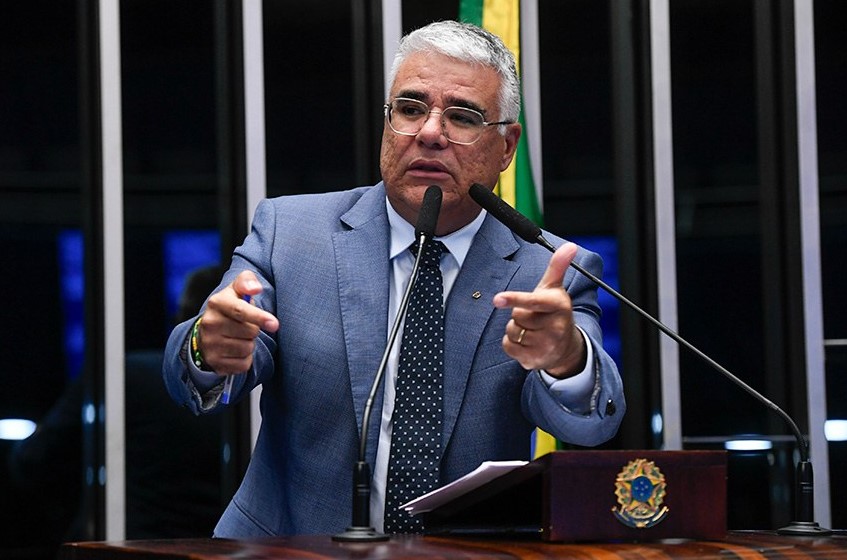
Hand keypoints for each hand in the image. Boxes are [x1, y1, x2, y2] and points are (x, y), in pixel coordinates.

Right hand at [197, 270, 279, 374]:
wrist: (207, 333)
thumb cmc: (229, 308)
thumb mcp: (236, 290)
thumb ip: (247, 282)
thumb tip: (255, 288)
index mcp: (217, 303)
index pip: (240, 310)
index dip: (259, 317)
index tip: (274, 324)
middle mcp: (210, 323)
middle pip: (250, 332)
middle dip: (254, 330)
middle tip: (245, 326)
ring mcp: (210, 344)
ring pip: (247, 349)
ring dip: (249, 344)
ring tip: (239, 337)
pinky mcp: (214, 362)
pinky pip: (243, 364)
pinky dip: (245, 359)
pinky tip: (235, 351)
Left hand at [492, 242, 586, 378]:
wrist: (566, 347)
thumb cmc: (554, 312)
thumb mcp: (555, 288)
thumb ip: (558, 266)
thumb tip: (570, 246)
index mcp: (558, 305)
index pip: (533, 301)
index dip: (514, 299)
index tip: (497, 299)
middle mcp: (555, 327)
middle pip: (516, 315)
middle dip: (520, 314)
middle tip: (534, 316)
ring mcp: (546, 346)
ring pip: (511, 331)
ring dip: (516, 329)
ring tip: (532, 330)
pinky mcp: (535, 360)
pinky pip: (508, 346)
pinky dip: (512, 343)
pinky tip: (526, 342)